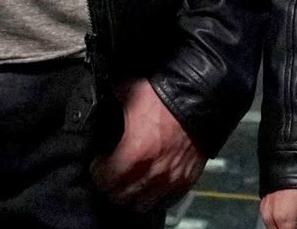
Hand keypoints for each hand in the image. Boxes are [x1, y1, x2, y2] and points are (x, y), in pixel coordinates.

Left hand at [90, 79, 204, 211]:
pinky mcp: (185, 181)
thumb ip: (111, 98)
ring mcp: (169, 180)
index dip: (97, 172)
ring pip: (141, 204)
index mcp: (133, 153)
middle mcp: (150, 173)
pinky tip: (149, 186)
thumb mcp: (130, 91)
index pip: (104, 179)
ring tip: (128, 185)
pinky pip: (164, 201)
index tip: (97, 165)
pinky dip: (154, 197)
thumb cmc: (164, 97)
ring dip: (131, 196)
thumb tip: (100, 95)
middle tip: (110, 176)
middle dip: (111, 187)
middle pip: (119, 197)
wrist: (199, 99)